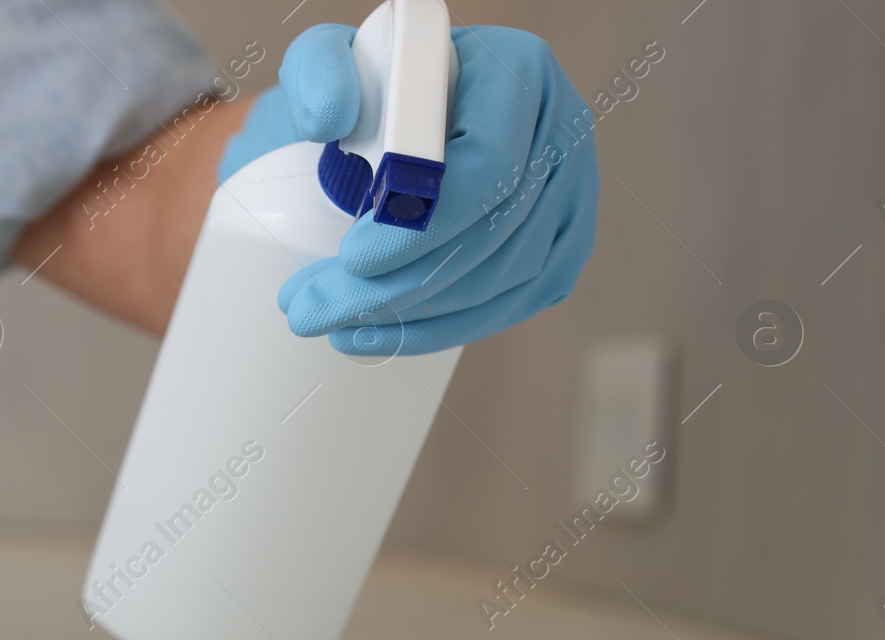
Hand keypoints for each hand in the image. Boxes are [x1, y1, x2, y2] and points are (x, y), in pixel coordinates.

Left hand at [223, 23, 598, 355]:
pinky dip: (443, 329)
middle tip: (314, 311)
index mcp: (517, 74)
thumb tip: (329, 118)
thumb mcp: (330, 58)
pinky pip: (511, 303)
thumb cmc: (369, 85)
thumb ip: (317, 73)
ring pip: (502, 280)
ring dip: (413, 318)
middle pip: (493, 235)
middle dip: (398, 289)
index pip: (488, 167)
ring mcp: (569, 195)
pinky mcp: (559, 246)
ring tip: (333, 326)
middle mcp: (559, 134)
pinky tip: (382, 336)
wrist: (396, 117)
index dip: (424, 226)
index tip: (353, 258)